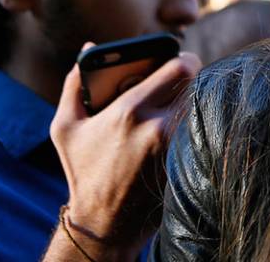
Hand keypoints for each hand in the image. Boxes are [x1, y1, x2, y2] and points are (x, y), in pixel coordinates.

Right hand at [48, 49, 201, 257]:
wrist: (104, 222)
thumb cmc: (83, 170)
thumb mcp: (65, 128)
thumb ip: (74, 83)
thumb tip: (88, 47)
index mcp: (129, 111)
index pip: (179, 67)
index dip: (185, 58)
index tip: (182, 58)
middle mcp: (158, 126)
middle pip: (198, 84)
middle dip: (194, 77)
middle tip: (187, 78)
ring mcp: (177, 147)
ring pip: (203, 106)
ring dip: (198, 100)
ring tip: (186, 102)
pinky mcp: (188, 163)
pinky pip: (204, 131)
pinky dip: (201, 123)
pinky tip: (192, 124)